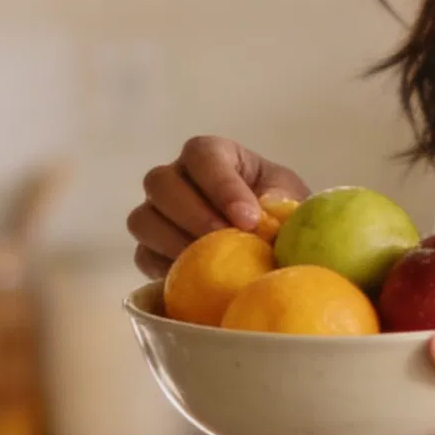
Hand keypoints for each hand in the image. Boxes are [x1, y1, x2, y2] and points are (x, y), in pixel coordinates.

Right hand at [128, 136, 310, 278]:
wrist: (273, 247)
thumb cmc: (280, 214)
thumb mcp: (291, 200)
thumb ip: (282, 201)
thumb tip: (267, 207)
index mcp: (212, 155)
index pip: (203, 155)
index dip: (221, 185)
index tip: (249, 219)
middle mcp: (176, 177)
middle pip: (161, 183)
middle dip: (195, 215)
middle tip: (228, 240)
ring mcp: (158, 213)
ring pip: (143, 219)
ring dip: (175, 242)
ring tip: (211, 263)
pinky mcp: (150, 249)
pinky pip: (143, 255)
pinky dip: (166, 268)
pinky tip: (195, 279)